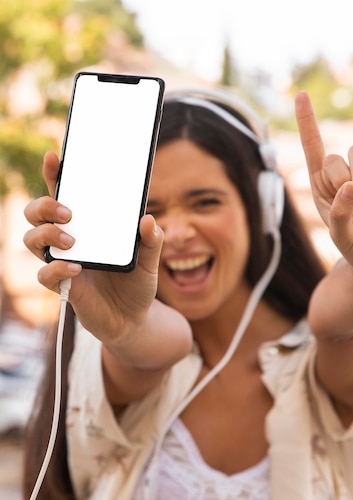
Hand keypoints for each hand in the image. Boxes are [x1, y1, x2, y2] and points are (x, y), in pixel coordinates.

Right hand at [23, 152, 190, 362]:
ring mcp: (62, 262)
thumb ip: (151, 240)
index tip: (55, 157)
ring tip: (72, 241)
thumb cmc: (137, 284)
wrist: (133, 320)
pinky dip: (56, 269)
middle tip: (68, 212)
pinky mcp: (63, 286)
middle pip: (36, 212)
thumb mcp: (150, 261)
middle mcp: (69, 240)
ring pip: (32, 240)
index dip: (56, 174)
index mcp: (88, 226)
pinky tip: (75, 269)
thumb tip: (148, 219)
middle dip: (44, 205)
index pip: (65, 194)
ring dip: (47, 234)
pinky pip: (45, 275)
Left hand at [295, 91, 352, 290]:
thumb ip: (342, 213)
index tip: (301, 96)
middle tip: (349, 195)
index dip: (308, 124)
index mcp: (322, 190)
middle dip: (339, 172)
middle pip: (335, 156)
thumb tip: (352, 187)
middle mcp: (341, 180)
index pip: (313, 150)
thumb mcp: (342, 236)